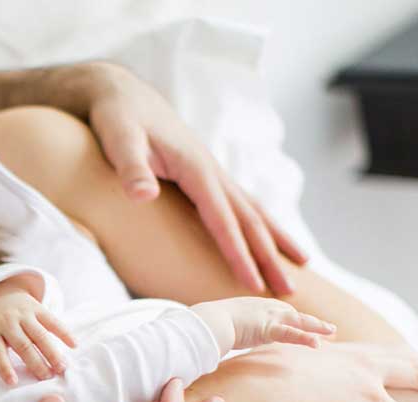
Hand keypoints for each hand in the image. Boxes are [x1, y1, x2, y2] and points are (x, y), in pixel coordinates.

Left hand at [0, 278, 75, 383]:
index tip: (13, 382)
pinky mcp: (37, 308)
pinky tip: (74, 345)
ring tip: (62, 367)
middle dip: (35, 361)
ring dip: (52, 351)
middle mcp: (7, 322)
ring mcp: (23, 314)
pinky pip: (52, 320)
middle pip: (22, 345)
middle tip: (47, 377)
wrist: (1, 293)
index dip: (4, 367)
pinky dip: (64, 332)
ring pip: (39, 334)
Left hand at [81, 63, 308, 295]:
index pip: (222, 219)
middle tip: (289, 293)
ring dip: (274, 240)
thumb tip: (142, 195)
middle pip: (248, 218)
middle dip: (269, 256)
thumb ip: (130, 168)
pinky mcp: (203, 173)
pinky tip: (267, 239)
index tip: (252, 285)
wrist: (119, 93)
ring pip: (251, 210)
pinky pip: (238, 204)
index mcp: (194, 167)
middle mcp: (211, 169)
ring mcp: (210, 171)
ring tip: (300, 267)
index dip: (237, 253)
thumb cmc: (116, 118)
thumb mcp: (117, 139)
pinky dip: (258, 224)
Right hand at [191, 297, 335, 352]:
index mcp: (251, 306)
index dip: (293, 318)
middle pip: (292, 314)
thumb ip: (222, 332)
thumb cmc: (204, 326)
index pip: (278, 311)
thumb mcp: (216, 326)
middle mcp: (262, 307)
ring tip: (332, 332)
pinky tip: (318, 344)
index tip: (303, 324)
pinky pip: (291, 334)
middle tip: (328, 329)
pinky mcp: (268, 328)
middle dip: (311, 321)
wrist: (204, 323)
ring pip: (298, 321)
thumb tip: (213, 343)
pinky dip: (306, 338)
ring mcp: (267, 316)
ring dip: (317, 326)